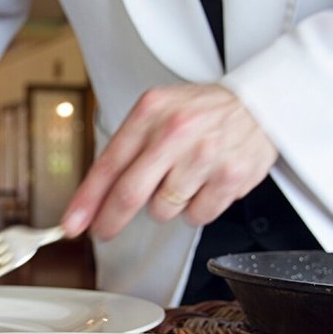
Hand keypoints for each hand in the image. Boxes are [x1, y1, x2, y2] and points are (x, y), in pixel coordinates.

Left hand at [60, 84, 277, 239]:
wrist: (259, 102)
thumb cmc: (202, 112)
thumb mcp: (158, 112)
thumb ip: (128, 149)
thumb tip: (95, 198)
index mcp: (150, 112)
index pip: (108, 164)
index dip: (86, 200)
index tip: (72, 223)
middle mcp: (176, 132)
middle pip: (129, 193)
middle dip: (110, 220)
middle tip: (104, 230)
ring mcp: (204, 155)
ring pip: (163, 209)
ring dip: (166, 204)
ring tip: (183, 179)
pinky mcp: (230, 176)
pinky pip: (197, 215)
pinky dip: (197, 208)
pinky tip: (205, 184)